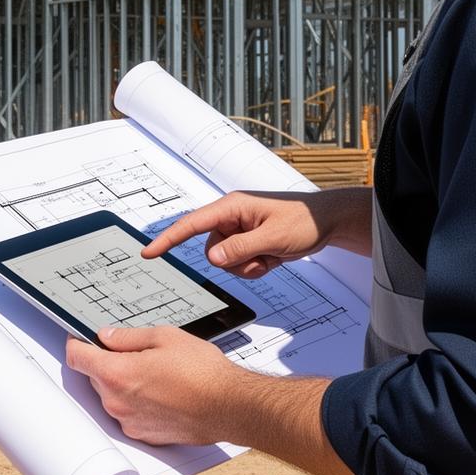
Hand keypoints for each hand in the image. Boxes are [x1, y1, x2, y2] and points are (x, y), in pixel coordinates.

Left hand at [64, 325, 243, 445]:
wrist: (228, 406)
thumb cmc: (202, 372)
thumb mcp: (164, 337)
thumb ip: (128, 337)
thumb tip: (108, 336)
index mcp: (117, 374)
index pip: (77, 358)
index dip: (77, 343)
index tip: (81, 337)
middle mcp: (117, 402)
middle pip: (94, 376)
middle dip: (106, 362)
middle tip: (134, 351)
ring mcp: (129, 421)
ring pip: (112, 395)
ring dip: (123, 382)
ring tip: (155, 371)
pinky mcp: (143, 433)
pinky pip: (128, 413)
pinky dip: (136, 401)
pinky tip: (161, 390)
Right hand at [142, 189, 362, 277]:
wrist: (326, 222)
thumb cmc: (303, 221)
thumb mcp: (273, 237)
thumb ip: (240, 248)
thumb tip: (212, 259)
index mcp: (232, 207)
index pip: (193, 224)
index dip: (169, 238)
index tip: (149, 252)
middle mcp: (232, 217)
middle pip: (213, 251)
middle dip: (236, 261)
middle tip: (264, 253)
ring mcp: (240, 231)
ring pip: (226, 261)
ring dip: (248, 265)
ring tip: (272, 254)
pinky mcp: (248, 242)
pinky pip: (239, 265)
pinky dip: (255, 267)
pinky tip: (273, 258)